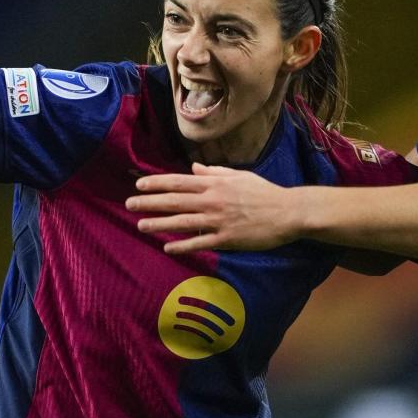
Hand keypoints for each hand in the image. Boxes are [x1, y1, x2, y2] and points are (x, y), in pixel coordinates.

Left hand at [126, 164, 299, 253]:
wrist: (288, 212)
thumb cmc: (264, 193)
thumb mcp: (240, 176)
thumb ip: (215, 173)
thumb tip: (195, 170)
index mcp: (215, 184)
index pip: (179, 182)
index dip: (157, 183)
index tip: (139, 184)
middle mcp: (213, 200)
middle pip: (175, 201)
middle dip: (149, 203)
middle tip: (129, 205)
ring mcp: (218, 221)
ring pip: (182, 222)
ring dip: (159, 224)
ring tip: (140, 226)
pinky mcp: (226, 239)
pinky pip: (200, 243)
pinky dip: (183, 245)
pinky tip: (167, 247)